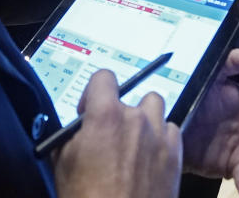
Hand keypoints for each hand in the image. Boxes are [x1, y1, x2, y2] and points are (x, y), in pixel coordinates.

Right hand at [54, 70, 181, 197]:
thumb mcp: (63, 161)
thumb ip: (73, 134)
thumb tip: (78, 128)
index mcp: (106, 115)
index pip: (104, 77)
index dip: (94, 91)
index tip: (89, 110)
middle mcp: (137, 119)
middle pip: (133, 96)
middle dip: (120, 112)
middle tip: (111, 135)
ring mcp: (160, 136)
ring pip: (156, 109)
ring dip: (145, 119)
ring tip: (134, 142)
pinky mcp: (176, 155)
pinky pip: (172, 131)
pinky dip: (161, 138)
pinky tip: (150, 157)